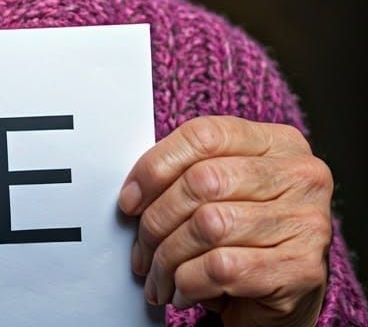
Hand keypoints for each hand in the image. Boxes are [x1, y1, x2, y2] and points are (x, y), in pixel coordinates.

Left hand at [118, 115, 331, 326]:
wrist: (287, 302)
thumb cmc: (245, 237)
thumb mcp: (221, 191)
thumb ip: (187, 173)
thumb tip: (132, 193)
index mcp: (278, 142)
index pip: (204, 135)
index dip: (156, 166)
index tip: (129, 200)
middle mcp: (301, 176)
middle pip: (203, 180)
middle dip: (157, 219)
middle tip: (140, 249)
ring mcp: (307, 222)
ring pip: (209, 225)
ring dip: (169, 257)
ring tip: (157, 275)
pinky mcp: (303, 269)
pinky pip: (223, 267)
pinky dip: (189, 282)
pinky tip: (182, 291)